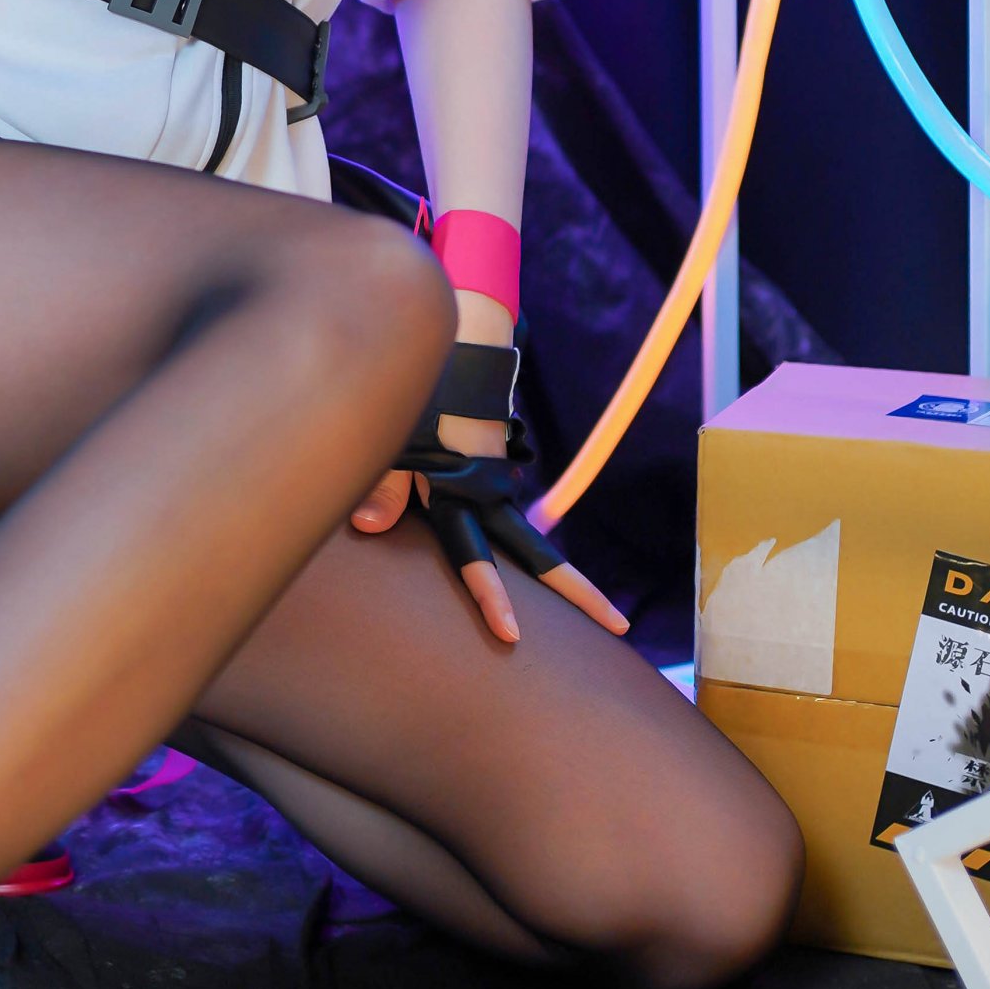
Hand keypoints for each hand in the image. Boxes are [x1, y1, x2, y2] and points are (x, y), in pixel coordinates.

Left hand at [350, 422, 628, 645]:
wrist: (463, 353)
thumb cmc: (422, 399)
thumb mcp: (396, 443)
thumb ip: (382, 488)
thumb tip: (369, 527)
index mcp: (461, 496)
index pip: (477, 560)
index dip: (492, 598)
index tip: (512, 635)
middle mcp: (489, 497)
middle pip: (539, 555)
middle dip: (579, 592)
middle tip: (620, 624)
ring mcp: (496, 486)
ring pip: (531, 540)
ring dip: (560, 574)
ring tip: (599, 611)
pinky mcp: (493, 475)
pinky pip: (507, 518)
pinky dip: (524, 547)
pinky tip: (531, 565)